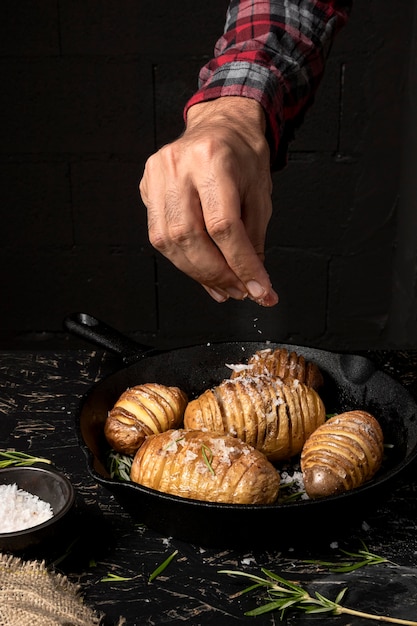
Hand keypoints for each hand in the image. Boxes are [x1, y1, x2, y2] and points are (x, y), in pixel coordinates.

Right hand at [139, 97, 277, 306]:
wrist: (220, 125)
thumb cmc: (242, 155)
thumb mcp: (260, 194)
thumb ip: (254, 239)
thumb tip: (253, 282)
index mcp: (213, 159)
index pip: (223, 225)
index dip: (240, 265)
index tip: (258, 290)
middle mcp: (178, 166)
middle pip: (190, 237)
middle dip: (216, 274)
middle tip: (238, 291)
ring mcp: (157, 175)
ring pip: (168, 241)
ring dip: (197, 273)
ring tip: (222, 286)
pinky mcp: (146, 186)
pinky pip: (159, 235)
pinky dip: (182, 259)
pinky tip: (201, 268)